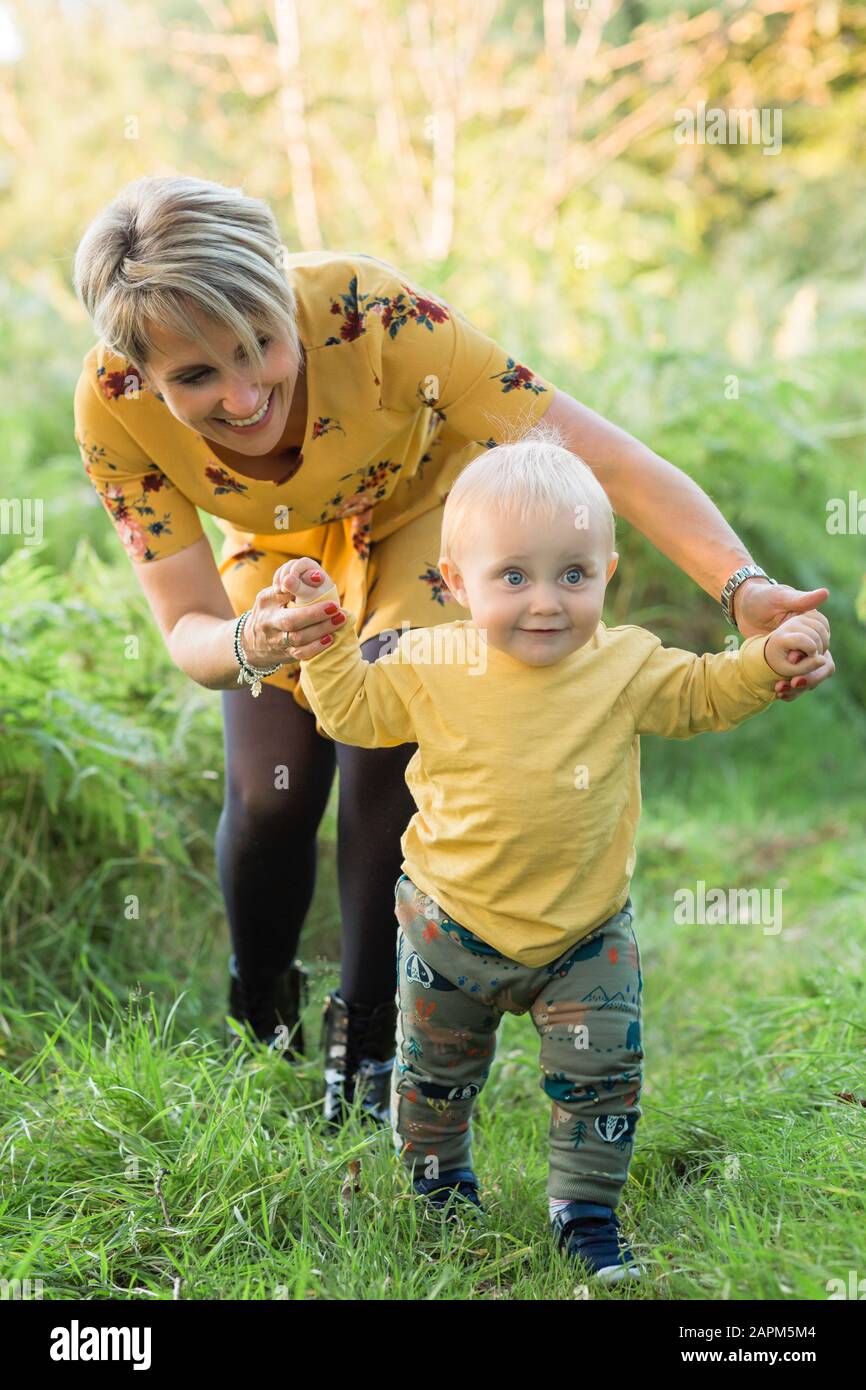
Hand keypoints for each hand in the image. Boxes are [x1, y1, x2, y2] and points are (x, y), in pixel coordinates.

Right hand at [240, 558, 347, 666]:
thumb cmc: (269, 612)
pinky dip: (316, 647)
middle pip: (291, 620)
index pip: (282, 594)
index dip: (300, 588)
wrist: (251, 642)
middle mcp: (269, 623)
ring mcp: (276, 641)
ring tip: (339, 620)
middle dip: (315, 614)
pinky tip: (330, 639)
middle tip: (336, 608)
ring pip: (298, 639)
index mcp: (266, 603)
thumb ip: (291, 587)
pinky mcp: (286, 654)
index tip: (320, 580)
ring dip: (321, 630)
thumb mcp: (271, 596)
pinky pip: (301, 654)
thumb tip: (316, 577)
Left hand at [733, 578, 834, 700]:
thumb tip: (825, 594)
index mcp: (815, 623)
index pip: (824, 645)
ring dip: (800, 687)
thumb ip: (801, 600)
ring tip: (781, 690)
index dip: (812, 656)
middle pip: (822, 665)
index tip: (792, 660)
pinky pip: (795, 679)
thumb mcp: (780, 597)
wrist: (742, 607)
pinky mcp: (786, 662)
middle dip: (810, 677)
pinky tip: (778, 693)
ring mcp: (799, 653)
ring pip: (811, 676)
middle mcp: (812, 639)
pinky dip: (789, 688)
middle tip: (793, 683)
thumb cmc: (762, 597)